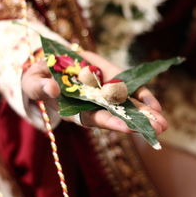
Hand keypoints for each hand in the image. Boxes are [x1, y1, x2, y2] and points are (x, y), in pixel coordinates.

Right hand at [22, 50, 166, 133]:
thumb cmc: (39, 78)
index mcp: (73, 110)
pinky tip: (155, 105)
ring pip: (126, 107)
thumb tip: (52, 90)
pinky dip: (141, 97)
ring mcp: (103, 95)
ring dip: (144, 115)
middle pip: (116, 116)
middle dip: (136, 123)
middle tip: (158, 130)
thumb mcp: (33, 81)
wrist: (50, 66)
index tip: (128, 127)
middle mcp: (92, 106)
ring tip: (163, 124)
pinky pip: (128, 91)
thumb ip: (39, 87)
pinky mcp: (110, 83)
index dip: (110, 122)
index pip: (93, 118)